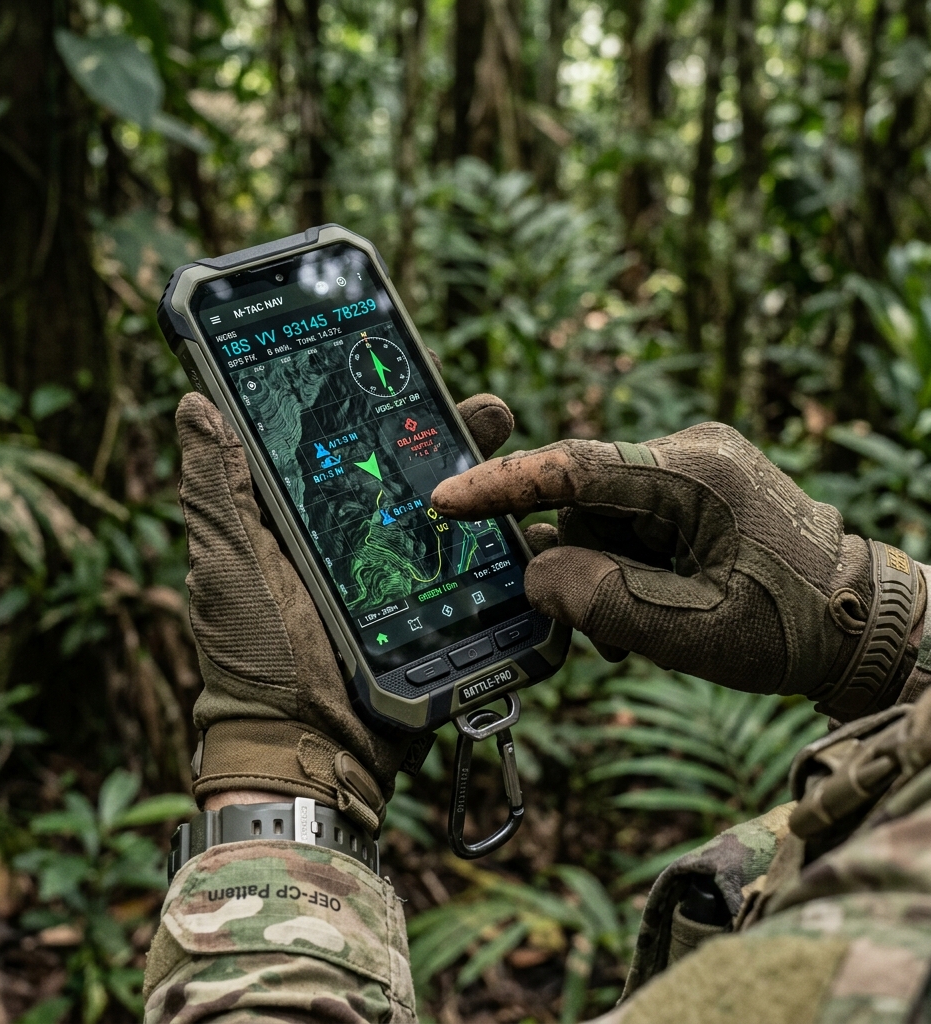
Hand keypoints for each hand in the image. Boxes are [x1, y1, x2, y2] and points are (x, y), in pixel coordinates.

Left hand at [175, 389, 514, 829]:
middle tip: (475, 403)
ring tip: (507, 441)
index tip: (394, 356)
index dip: (364, 397)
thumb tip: (193, 401)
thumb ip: (215, 492)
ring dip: (480, 472)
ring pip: (446, 507)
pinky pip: (471, 562)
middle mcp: (353, 535)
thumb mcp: (227, 565)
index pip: (336, 441)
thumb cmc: (254, 657)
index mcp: (301, 516)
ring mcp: (398, 571)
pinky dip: (499, 536)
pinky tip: (527, 512)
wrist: (311, 750)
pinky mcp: (433, 607)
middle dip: (440, 427)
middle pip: (403, 466)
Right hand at [432, 422, 924, 720]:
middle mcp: (690, 456)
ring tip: (632, 634)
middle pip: (587, 502)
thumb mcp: (689, 631)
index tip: (447, 499)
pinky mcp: (694, 495)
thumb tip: (533, 574)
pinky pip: (631, 527)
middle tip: (577, 620)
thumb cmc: (791, 628)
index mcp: (693, 474)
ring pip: (604, 520)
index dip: (505, 485)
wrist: (861, 625)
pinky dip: (624, 569)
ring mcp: (693, 472)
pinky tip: (646, 614)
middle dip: (574, 560)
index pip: (577, 469)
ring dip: (602, 574)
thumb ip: (601, 601)